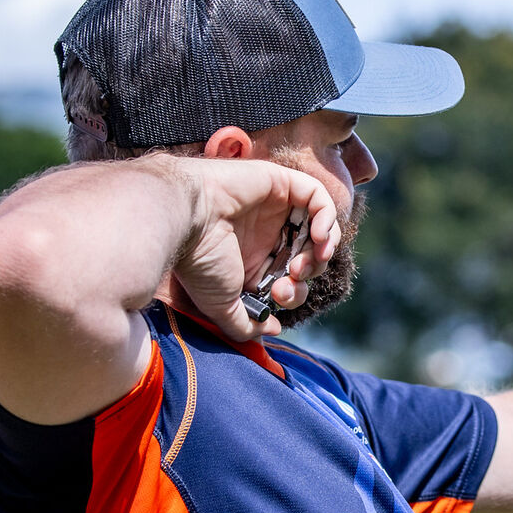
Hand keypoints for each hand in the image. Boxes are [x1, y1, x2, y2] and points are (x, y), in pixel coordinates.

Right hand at [169, 156, 340, 340]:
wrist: (186, 220)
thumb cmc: (199, 261)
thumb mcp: (221, 305)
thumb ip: (246, 324)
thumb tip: (272, 330)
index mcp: (254, 261)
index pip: (292, 279)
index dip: (295, 292)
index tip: (278, 295)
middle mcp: (267, 234)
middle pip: (309, 255)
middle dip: (309, 273)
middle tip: (293, 276)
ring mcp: (276, 208)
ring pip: (319, 227)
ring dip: (322, 249)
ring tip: (308, 259)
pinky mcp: (282, 183)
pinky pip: (319, 197)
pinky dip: (327, 218)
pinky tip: (318, 236)